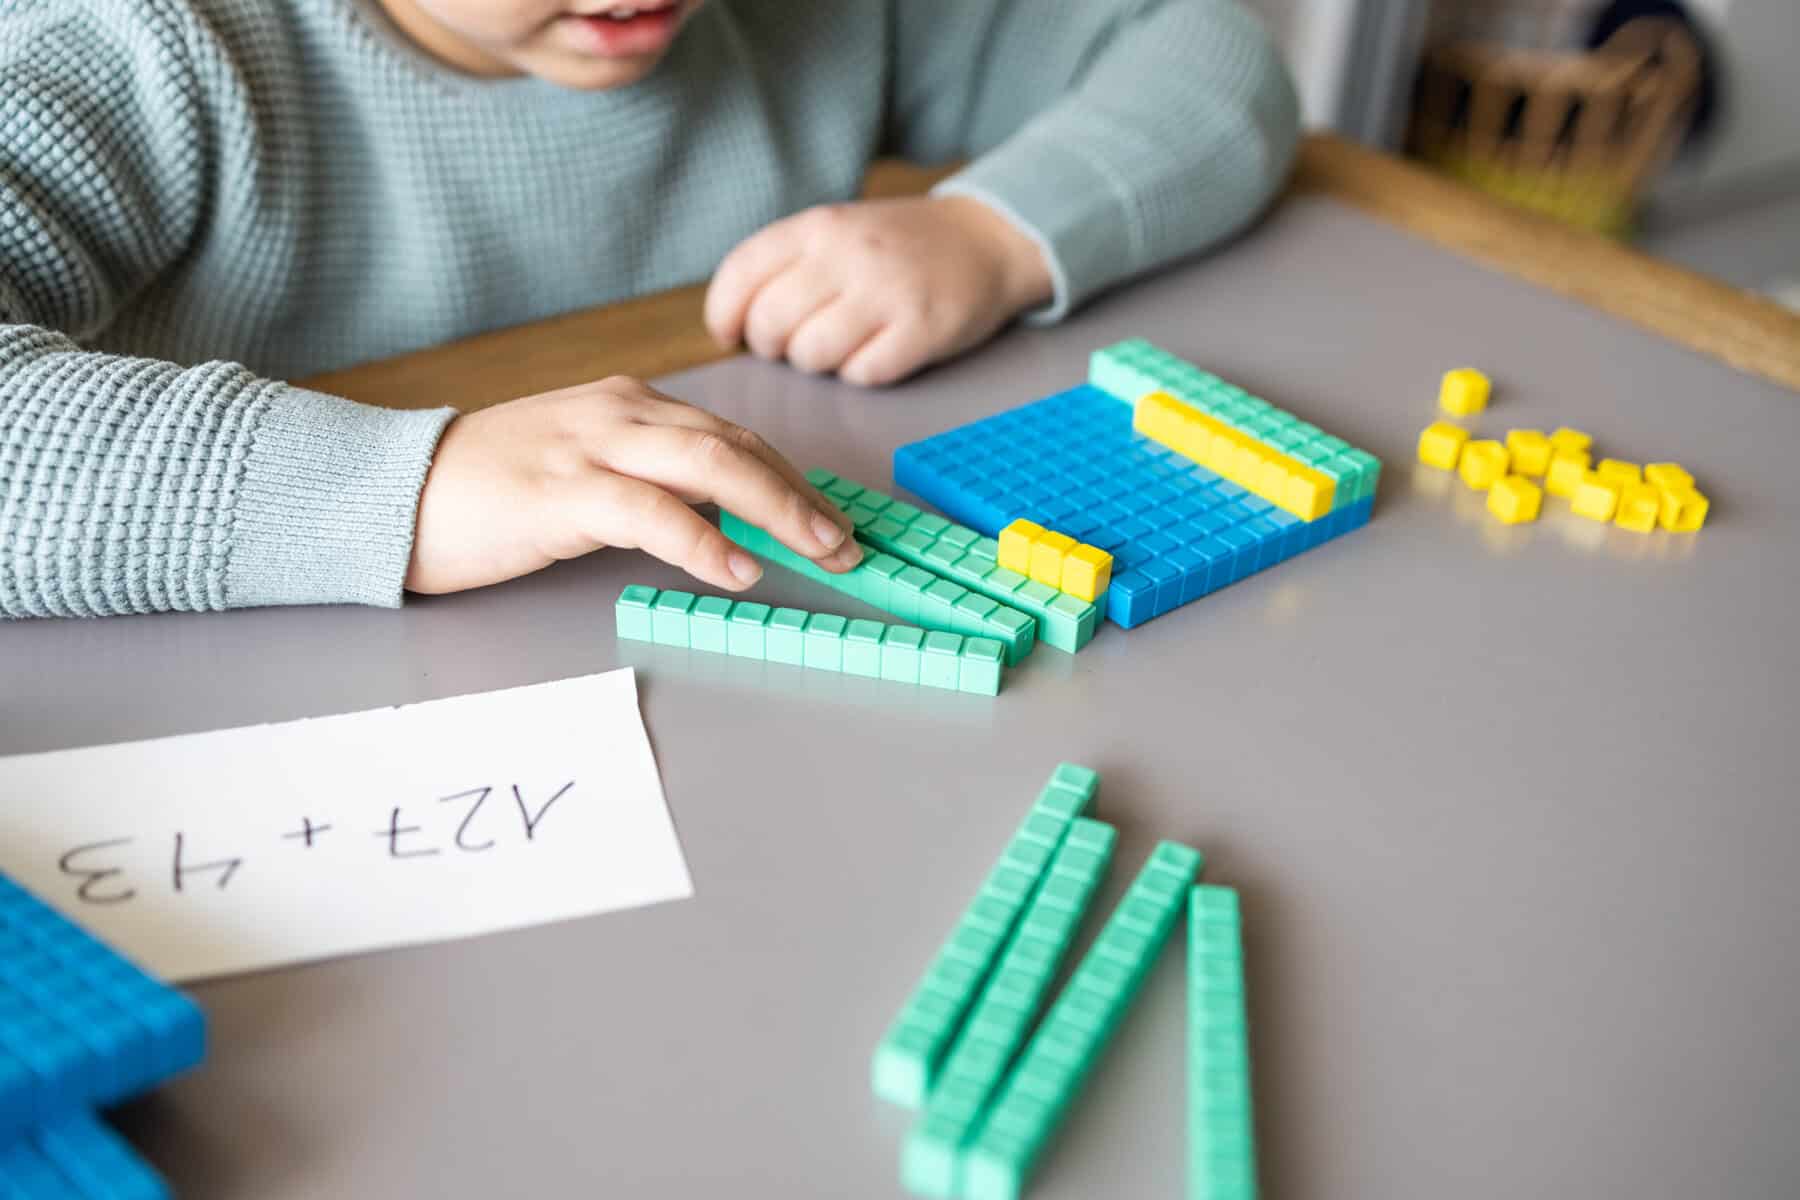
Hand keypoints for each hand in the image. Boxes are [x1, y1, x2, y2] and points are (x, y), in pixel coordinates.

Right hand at [405, 377, 860, 594]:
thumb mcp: (578, 470)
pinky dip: (702, 540)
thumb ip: (644, 481)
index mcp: (625, 406)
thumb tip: (718, 520)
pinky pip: (650, 513)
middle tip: (847, 540)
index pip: (729, 434)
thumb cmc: (484, 492)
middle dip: (800, 494)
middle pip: (734, 445)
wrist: (391, 492)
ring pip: (709, 466)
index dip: (788, 477)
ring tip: (821, 550)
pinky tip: (738, 569)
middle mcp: (618, 414)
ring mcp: (590, 448)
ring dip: (776, 510)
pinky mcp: (561, 492)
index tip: (830, 517)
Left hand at [704, 195, 1052, 386]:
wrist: (987, 239)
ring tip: (839, 346)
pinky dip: (860, 374)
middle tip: (794, 344)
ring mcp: (887, 292)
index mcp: (818, 225)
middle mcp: (848, 254)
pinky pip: (862, 374)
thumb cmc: (898, 246)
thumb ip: (786, 264)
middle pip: (771, 323)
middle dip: (772, 347)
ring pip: (811, 355)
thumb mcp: (838, 230)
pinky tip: (875, 352)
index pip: (741, 273)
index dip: (724, 314)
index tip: (732, 334)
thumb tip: (735, 323)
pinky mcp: (921, 330)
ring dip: (816, 363)